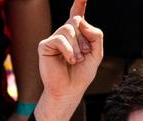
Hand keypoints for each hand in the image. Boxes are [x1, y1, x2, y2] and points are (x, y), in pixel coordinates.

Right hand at [35, 0, 102, 120]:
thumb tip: (80, 20)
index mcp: (77, 34)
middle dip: (85, 39)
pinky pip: (60, 39)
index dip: (79, 2)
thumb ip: (95, 35)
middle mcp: (64, 33)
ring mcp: (54, 38)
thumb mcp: (96, 54)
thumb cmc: (82, 73)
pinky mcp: (45, 45)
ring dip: (77, 47)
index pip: (77, 13)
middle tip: (84, 54)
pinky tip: (69, 60)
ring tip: (76, 60)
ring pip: (69, 29)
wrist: (70, 90)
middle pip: (77, 21)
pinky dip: (69, 51)